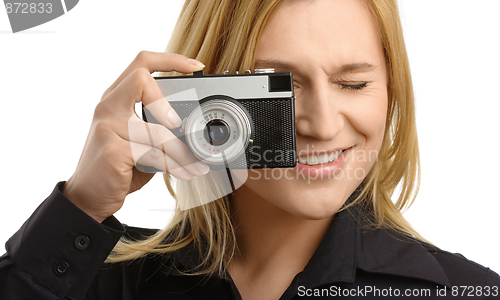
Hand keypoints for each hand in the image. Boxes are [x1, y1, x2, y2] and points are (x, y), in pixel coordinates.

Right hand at [62, 51, 209, 222]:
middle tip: (181, 124)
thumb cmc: (117, 166)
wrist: (88, 196)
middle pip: (141, 80)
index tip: (196, 65)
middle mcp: (108, 106)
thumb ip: (157, 126)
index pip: (141, 63)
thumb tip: (194, 128)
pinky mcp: (111, 150)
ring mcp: (107, 126)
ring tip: (197, 165)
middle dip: (167, 102)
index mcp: (116, 98)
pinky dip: (174, 166)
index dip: (170, 59)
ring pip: (157, 131)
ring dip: (183, 152)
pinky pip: (153, 154)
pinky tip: (185, 173)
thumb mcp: (138, 140)